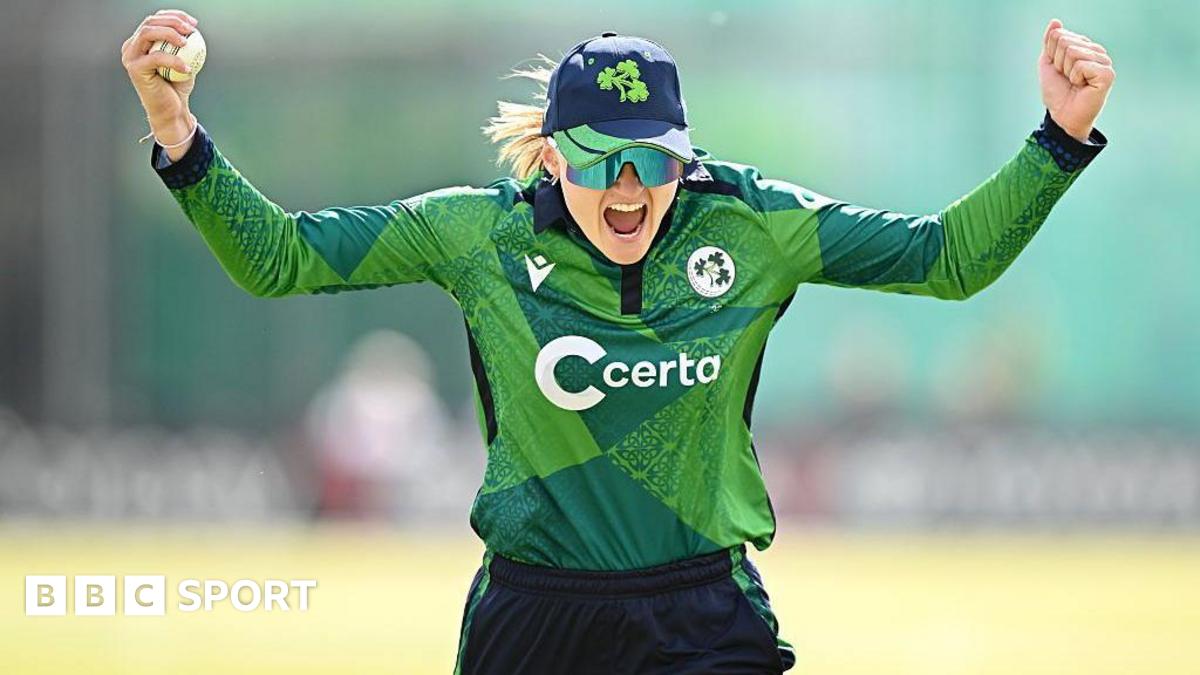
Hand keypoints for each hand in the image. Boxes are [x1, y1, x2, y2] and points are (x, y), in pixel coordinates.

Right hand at [120, 9, 199, 128]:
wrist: (172, 110)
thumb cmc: (178, 87)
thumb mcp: (184, 61)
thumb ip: (185, 45)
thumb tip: (194, 28)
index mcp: (141, 42)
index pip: (155, 20)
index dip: (174, 16)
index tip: (193, 23)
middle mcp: (132, 47)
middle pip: (150, 22)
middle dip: (172, 21)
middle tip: (191, 29)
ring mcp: (130, 57)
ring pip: (148, 33)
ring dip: (170, 33)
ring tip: (187, 42)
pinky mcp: (134, 68)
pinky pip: (156, 57)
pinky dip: (174, 60)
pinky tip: (187, 69)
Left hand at [1040, 19, 1114, 141]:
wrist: (1062, 116)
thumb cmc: (1057, 92)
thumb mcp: (1048, 63)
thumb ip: (1050, 42)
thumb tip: (1055, 22)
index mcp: (1085, 47)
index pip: (1059, 35)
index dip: (1052, 56)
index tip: (1059, 71)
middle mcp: (1097, 51)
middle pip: (1065, 41)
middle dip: (1058, 63)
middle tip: (1067, 78)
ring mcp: (1105, 62)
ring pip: (1072, 52)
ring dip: (1066, 71)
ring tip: (1075, 83)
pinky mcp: (1107, 74)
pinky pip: (1081, 65)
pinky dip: (1075, 77)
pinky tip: (1083, 86)